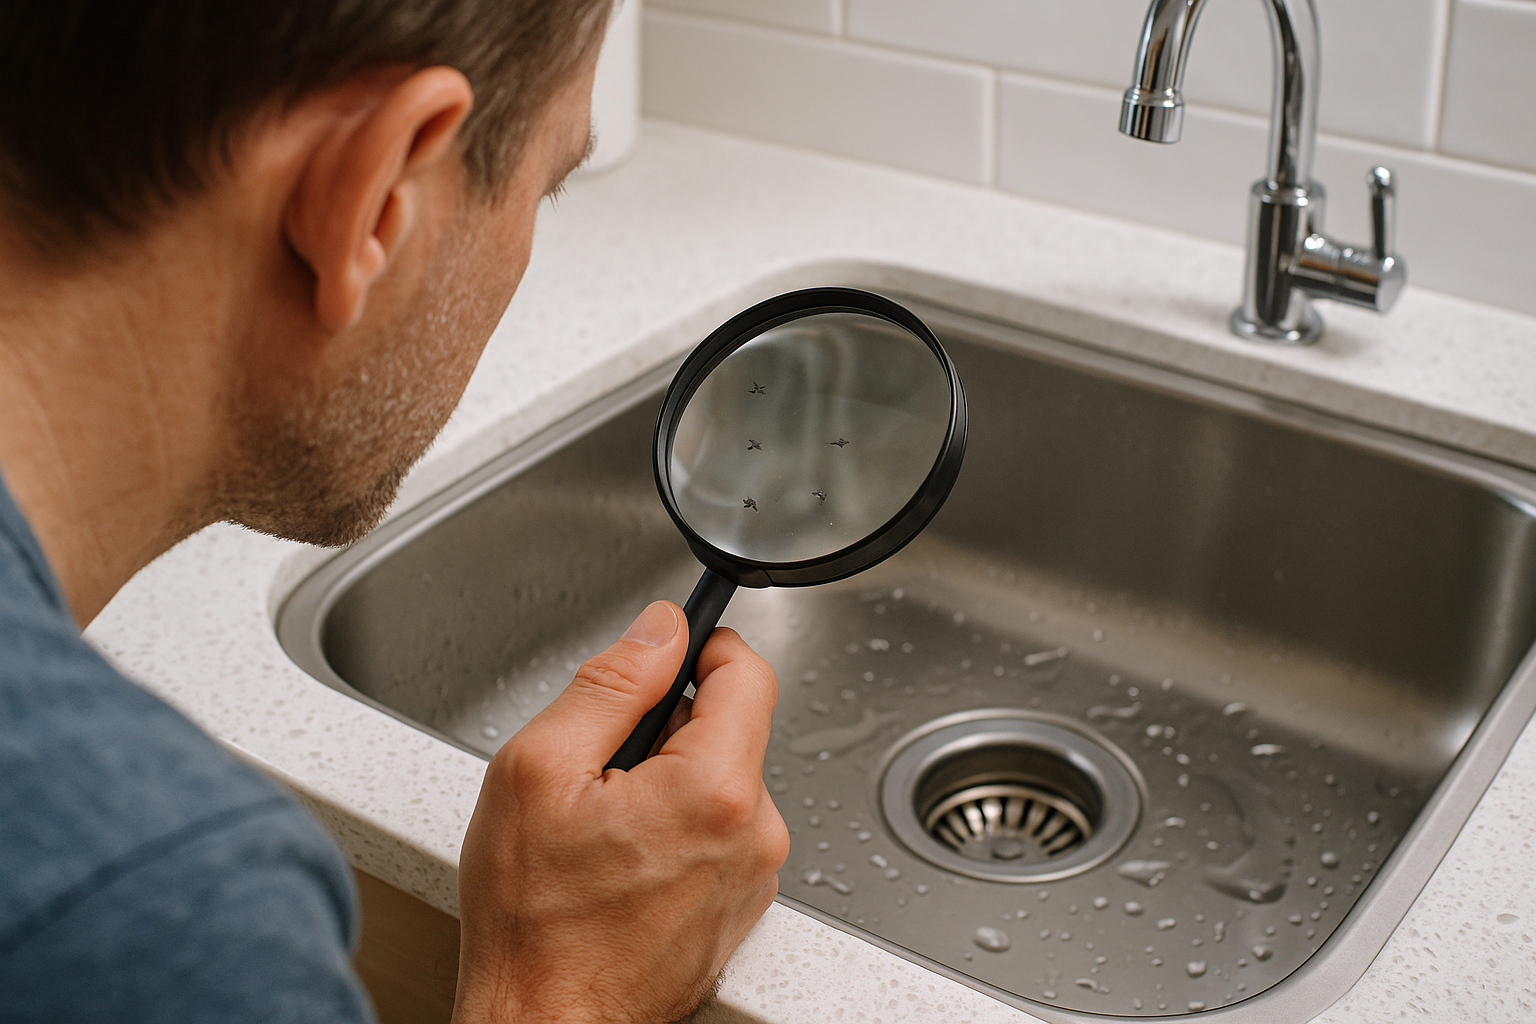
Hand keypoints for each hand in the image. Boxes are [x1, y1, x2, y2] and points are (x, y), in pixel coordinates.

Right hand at [451, 601, 788, 1023]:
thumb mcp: (538, 770)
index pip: (747, 671)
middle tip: (599, 769)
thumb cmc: (535, 925)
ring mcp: (750, 875)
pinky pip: (716, 832)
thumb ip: (610, 683)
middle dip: (665, 727)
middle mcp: (752, 834)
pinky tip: (620, 862)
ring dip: (666, 783)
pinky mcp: (738, 905)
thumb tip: (658, 630)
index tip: (665, 653)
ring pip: (719, 781)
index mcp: (714, 790)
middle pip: (729, 727)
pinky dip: (674, 829)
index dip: (701, 647)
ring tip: (603, 828)